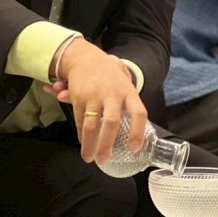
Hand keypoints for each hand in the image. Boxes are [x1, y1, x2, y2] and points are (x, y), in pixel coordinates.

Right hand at [43, 39, 146, 164]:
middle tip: (104, 159)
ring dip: (89, 144)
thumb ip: (128, 102)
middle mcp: (112, 94)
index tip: (134, 148)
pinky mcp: (79, 98)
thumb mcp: (124, 83)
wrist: (84, 57)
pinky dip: (80, 134)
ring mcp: (94, 96)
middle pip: (112, 122)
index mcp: (128, 91)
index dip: (138, 131)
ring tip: (89, 157)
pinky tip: (83, 142)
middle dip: (107, 143)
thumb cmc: (108, 74)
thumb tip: (133, 125)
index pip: (138, 112)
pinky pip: (80, 120)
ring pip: (91, 125)